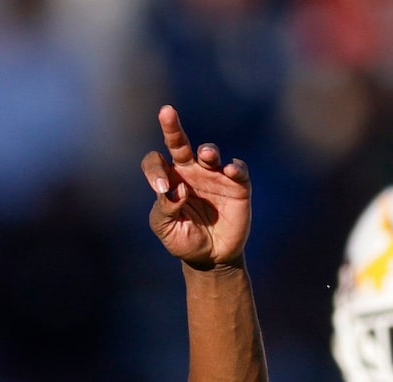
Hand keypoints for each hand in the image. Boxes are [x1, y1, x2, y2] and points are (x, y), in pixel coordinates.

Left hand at [143, 106, 250, 269]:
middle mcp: (190, 172)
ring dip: (207, 150)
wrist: (211, 258)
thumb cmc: (184, 240)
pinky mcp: (236, 186)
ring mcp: (214, 176)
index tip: (161, 188)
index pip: (155, 162)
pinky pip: (237, 170)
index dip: (154, 170)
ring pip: (209, 153)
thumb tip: (177, 189)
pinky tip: (230, 170)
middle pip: (179, 142)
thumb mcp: (166, 228)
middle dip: (172, 127)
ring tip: (206, 155)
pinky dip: (234, 167)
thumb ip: (164, 209)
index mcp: (169, 179)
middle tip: (166, 112)